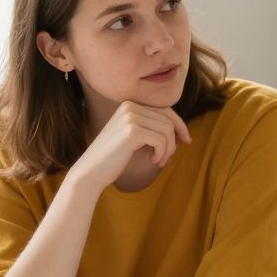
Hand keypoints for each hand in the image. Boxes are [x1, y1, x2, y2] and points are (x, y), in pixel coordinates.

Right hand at [68, 101, 191, 188]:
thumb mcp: (135, 137)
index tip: (186, 141)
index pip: (165, 109)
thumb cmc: (114, 157)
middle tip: (167, 157)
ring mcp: (130, 117)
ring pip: (167, 130)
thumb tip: (181, 129)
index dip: (179, 125)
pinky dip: (162, 153)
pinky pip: (161, 140)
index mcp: (129, 104)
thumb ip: (152, 128)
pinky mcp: (132, 131)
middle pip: (168, 119)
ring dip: (168, 149)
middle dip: (174, 140)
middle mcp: (129, 106)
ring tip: (158, 161)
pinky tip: (153, 161)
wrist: (91, 171)